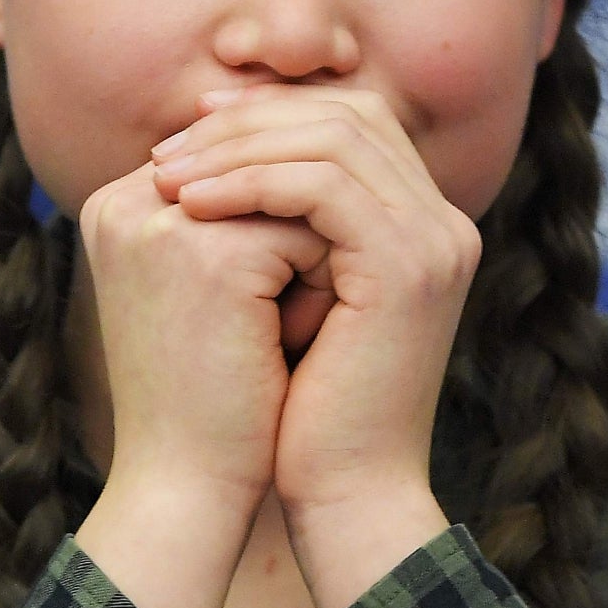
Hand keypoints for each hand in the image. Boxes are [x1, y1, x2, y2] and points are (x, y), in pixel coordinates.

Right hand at [73, 159, 330, 607]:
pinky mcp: (206, 253)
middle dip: (308, 218)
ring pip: (294, 191)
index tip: (293, 279)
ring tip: (309, 319)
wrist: (187, 487)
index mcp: (118, 202)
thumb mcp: (216, 288)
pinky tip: (305, 340)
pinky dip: (323, 283)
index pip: (236, 149)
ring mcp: (161, 220)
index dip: (290, 201)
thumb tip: (323, 151)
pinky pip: (308, 229)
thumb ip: (238, 214)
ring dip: (320, 250)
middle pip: (265, 158)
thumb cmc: (211, 397)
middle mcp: (126, 198)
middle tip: (322, 289)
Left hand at [151, 85, 477, 607]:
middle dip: (247, 120)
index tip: (189, 133)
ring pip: (333, 137)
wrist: (345, 495)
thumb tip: (202, 155)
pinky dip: (250, 183)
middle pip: (346, 112)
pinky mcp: (411, 268)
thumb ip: (272, 227)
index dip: (268, 114)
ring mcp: (435, 242)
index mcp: (419, 226)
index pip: (349, 119)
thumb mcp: (283, 298)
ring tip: (165, 178)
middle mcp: (441, 224)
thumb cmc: (299, 412)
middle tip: (169, 149)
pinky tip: (191, 207)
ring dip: (237, 148)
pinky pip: (324, 185)